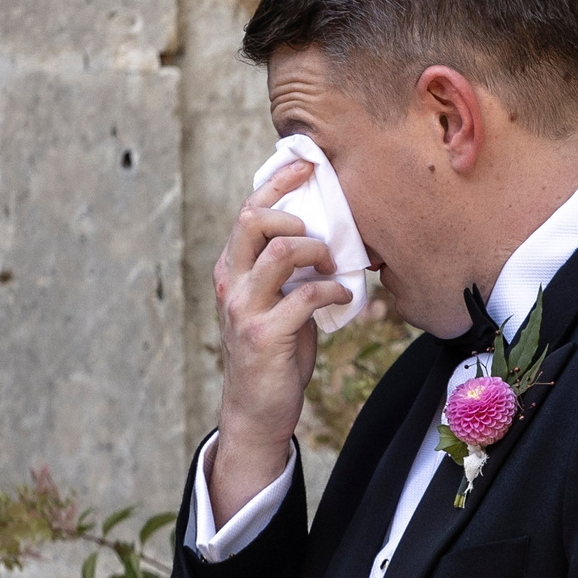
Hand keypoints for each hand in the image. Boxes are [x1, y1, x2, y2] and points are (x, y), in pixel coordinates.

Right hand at [210, 159, 349, 511]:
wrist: (256, 411)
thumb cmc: (272, 355)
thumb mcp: (273, 305)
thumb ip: (285, 274)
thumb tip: (325, 239)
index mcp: (231, 271)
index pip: (248, 213)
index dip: (277, 184)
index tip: (306, 166)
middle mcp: (231, 284)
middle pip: (255, 220)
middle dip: (293, 207)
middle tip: (322, 221)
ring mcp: (244, 309)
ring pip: (280, 252)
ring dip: (316, 251)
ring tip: (333, 264)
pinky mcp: (264, 335)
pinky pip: (305, 296)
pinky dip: (333, 291)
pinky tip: (346, 298)